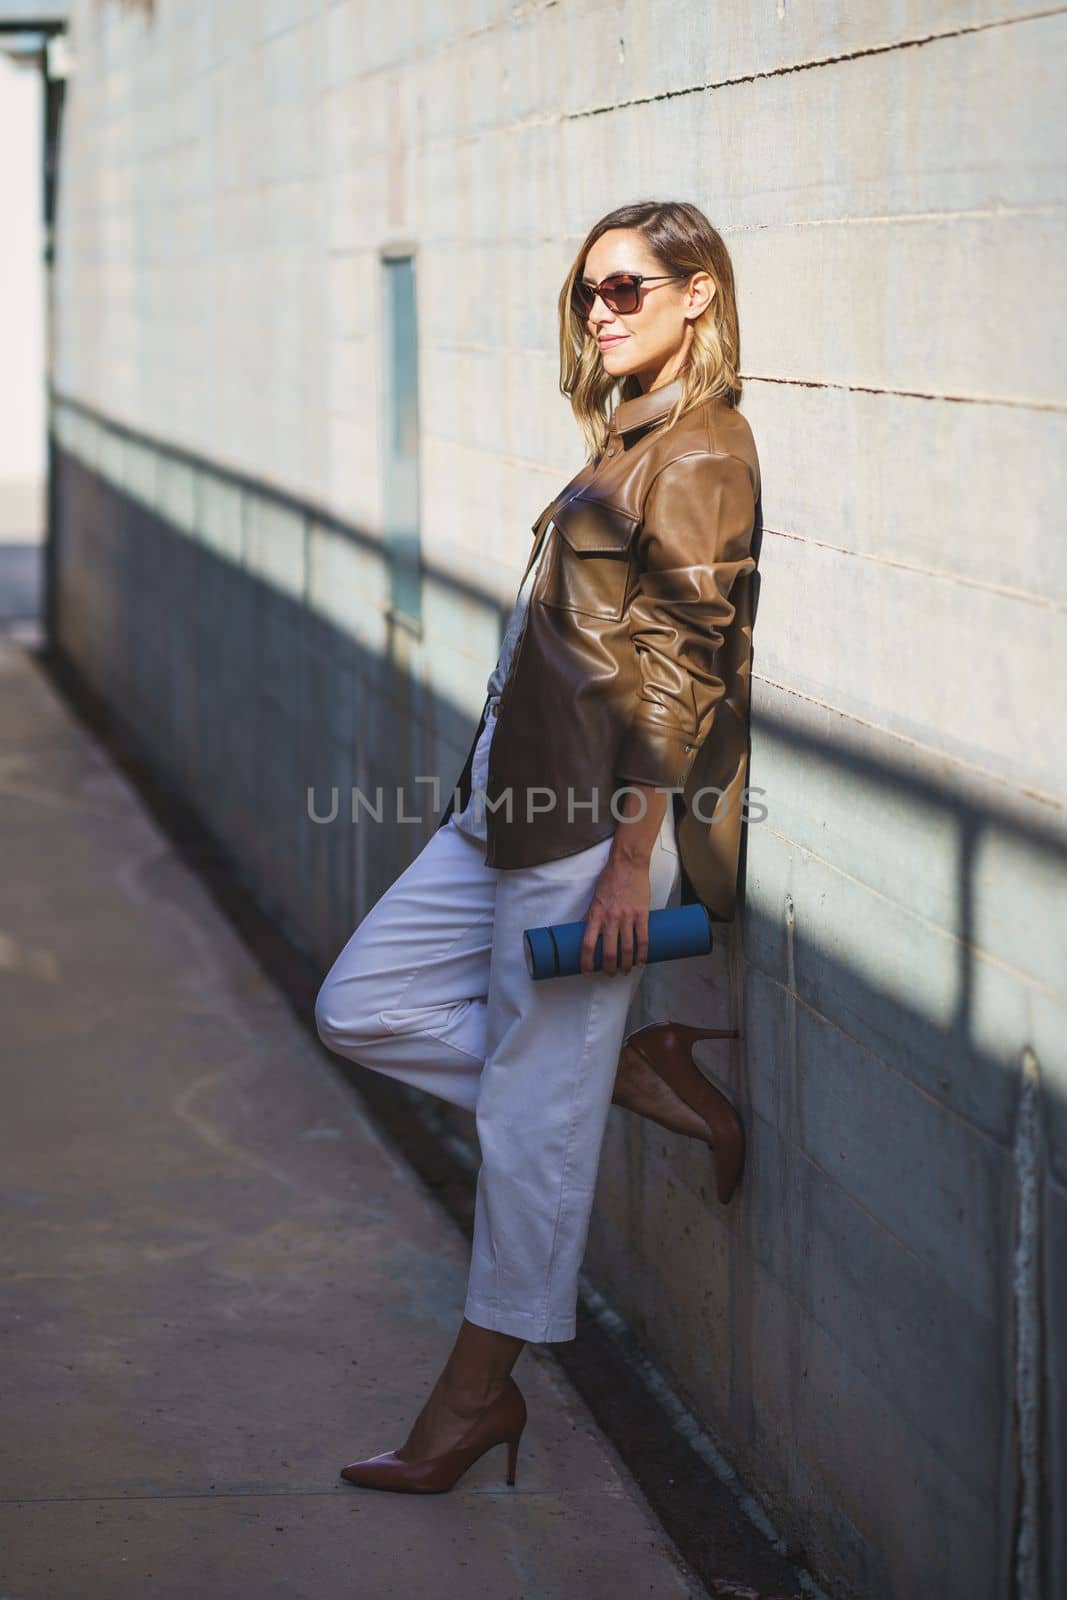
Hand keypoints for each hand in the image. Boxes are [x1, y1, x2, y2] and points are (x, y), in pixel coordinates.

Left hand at [579, 854, 651, 976]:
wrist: (628, 864)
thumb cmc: (610, 879)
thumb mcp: (595, 898)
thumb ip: (591, 915)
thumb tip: (585, 930)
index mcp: (596, 915)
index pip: (587, 944)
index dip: (586, 962)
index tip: (587, 972)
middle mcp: (610, 918)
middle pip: (608, 951)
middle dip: (609, 968)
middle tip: (610, 973)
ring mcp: (627, 917)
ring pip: (627, 949)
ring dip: (626, 964)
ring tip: (625, 970)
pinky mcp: (642, 914)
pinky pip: (643, 939)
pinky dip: (642, 954)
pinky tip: (640, 962)